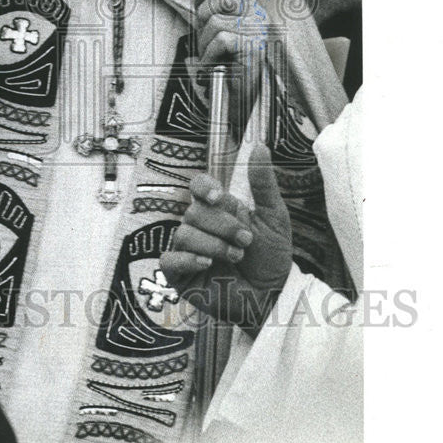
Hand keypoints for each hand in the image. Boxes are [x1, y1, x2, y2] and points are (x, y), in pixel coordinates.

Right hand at [159, 144, 292, 337]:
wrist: (272, 296)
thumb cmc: (272, 258)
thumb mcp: (274, 217)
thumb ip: (263, 184)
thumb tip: (260, 146)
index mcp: (218, 210)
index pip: (198, 187)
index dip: (203, 188)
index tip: (219, 197)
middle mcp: (200, 227)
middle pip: (194, 211)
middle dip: (223, 225)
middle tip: (245, 240)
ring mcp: (188, 250)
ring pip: (183, 234)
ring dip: (214, 244)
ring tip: (236, 257)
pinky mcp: (180, 275)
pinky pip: (169, 260)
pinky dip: (187, 259)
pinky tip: (207, 263)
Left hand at [194, 0, 265, 122]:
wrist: (240, 97)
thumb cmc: (226, 62)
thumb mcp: (213, 29)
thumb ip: (207, 5)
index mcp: (249, 6)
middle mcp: (257, 14)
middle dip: (203, 16)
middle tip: (206, 38)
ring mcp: (257, 29)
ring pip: (217, 19)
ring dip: (205, 41)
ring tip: (212, 56)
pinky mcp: (253, 46)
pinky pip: (220, 39)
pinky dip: (210, 55)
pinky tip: (215, 65)